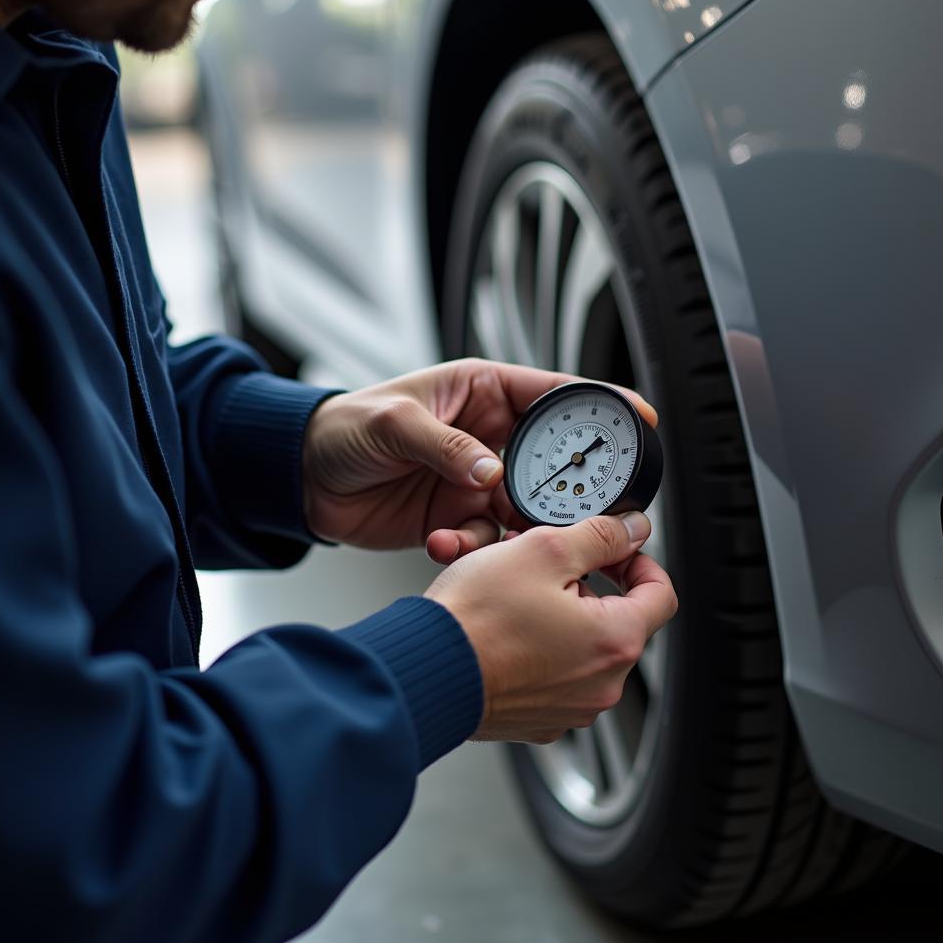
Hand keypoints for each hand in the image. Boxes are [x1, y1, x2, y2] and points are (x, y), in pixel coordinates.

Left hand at [302, 358, 657, 552]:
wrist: (302, 480)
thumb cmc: (341, 427)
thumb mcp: (393, 422)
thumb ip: (446, 445)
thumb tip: (492, 473)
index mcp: (483, 392)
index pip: (554, 394)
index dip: (600, 405)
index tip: (640, 418)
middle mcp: (489, 437)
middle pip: (553, 460)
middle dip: (568, 486)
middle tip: (579, 509)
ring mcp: (477, 481)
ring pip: (526, 509)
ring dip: (518, 529)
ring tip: (489, 531)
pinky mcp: (460, 518)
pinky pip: (488, 539)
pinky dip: (474, 549)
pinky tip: (442, 542)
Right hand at [424, 511, 677, 743]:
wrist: (422, 673)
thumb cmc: (475, 620)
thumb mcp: (544, 550)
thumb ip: (600, 536)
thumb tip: (632, 529)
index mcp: (615, 641)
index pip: (661, 594)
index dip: (640, 561)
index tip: (616, 549)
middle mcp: (602, 685)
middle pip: (617, 619)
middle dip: (585, 585)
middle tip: (545, 565)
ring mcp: (570, 708)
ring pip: (582, 646)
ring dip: (559, 615)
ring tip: (516, 594)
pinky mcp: (538, 719)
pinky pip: (554, 675)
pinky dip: (538, 648)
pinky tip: (504, 629)